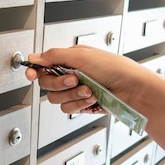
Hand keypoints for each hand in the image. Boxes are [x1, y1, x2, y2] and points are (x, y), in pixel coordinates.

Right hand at [25, 45, 146, 113]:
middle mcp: (70, 74)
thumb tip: (34, 57)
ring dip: (73, 95)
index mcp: (69, 59)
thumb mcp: (82, 55)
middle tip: (75, 79)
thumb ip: (54, 56)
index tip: (31, 75)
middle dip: (60, 83)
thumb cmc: (114, 68)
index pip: (43, 66)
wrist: (133, 89)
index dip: (34, 71)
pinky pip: (67, 108)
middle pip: (46, 84)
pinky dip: (79, 104)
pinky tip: (92, 99)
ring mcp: (75, 91)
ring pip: (56, 98)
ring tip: (89, 90)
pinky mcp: (81, 105)